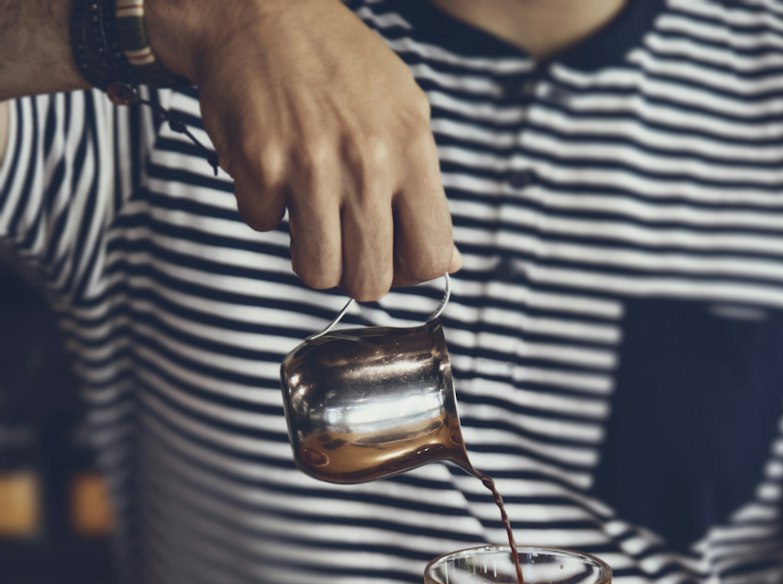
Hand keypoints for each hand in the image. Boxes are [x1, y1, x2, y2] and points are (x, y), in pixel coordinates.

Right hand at [149, 0, 456, 296]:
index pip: (431, 258)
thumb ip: (427, 191)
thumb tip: (448, 263)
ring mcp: (310, 166)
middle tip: (344, 242)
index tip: (393, 258)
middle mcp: (366, 162)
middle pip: (371, 283)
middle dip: (355, 273)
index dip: (411, 273)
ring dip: (309, 253)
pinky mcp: (258, 166)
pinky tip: (272, 168)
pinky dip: (264, 207)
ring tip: (308, 213)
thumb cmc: (338, 65)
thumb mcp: (406, 112)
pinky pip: (262, 228)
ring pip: (317, 273)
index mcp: (412, 150)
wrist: (258, 10)